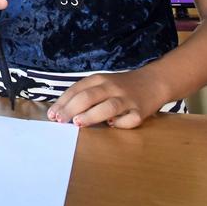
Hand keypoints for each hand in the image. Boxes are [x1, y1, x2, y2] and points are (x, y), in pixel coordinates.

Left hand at [47, 69, 169, 128]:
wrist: (154, 81)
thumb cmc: (121, 86)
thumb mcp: (101, 84)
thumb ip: (85, 94)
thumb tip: (62, 111)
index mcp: (99, 79)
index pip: (77, 89)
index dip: (63, 102)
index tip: (52, 114)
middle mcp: (112, 87)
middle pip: (88, 96)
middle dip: (71, 109)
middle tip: (60, 120)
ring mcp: (127, 99)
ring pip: (108, 106)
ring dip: (91, 115)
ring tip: (78, 122)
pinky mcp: (141, 111)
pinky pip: (130, 119)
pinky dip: (120, 124)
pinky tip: (112, 126)